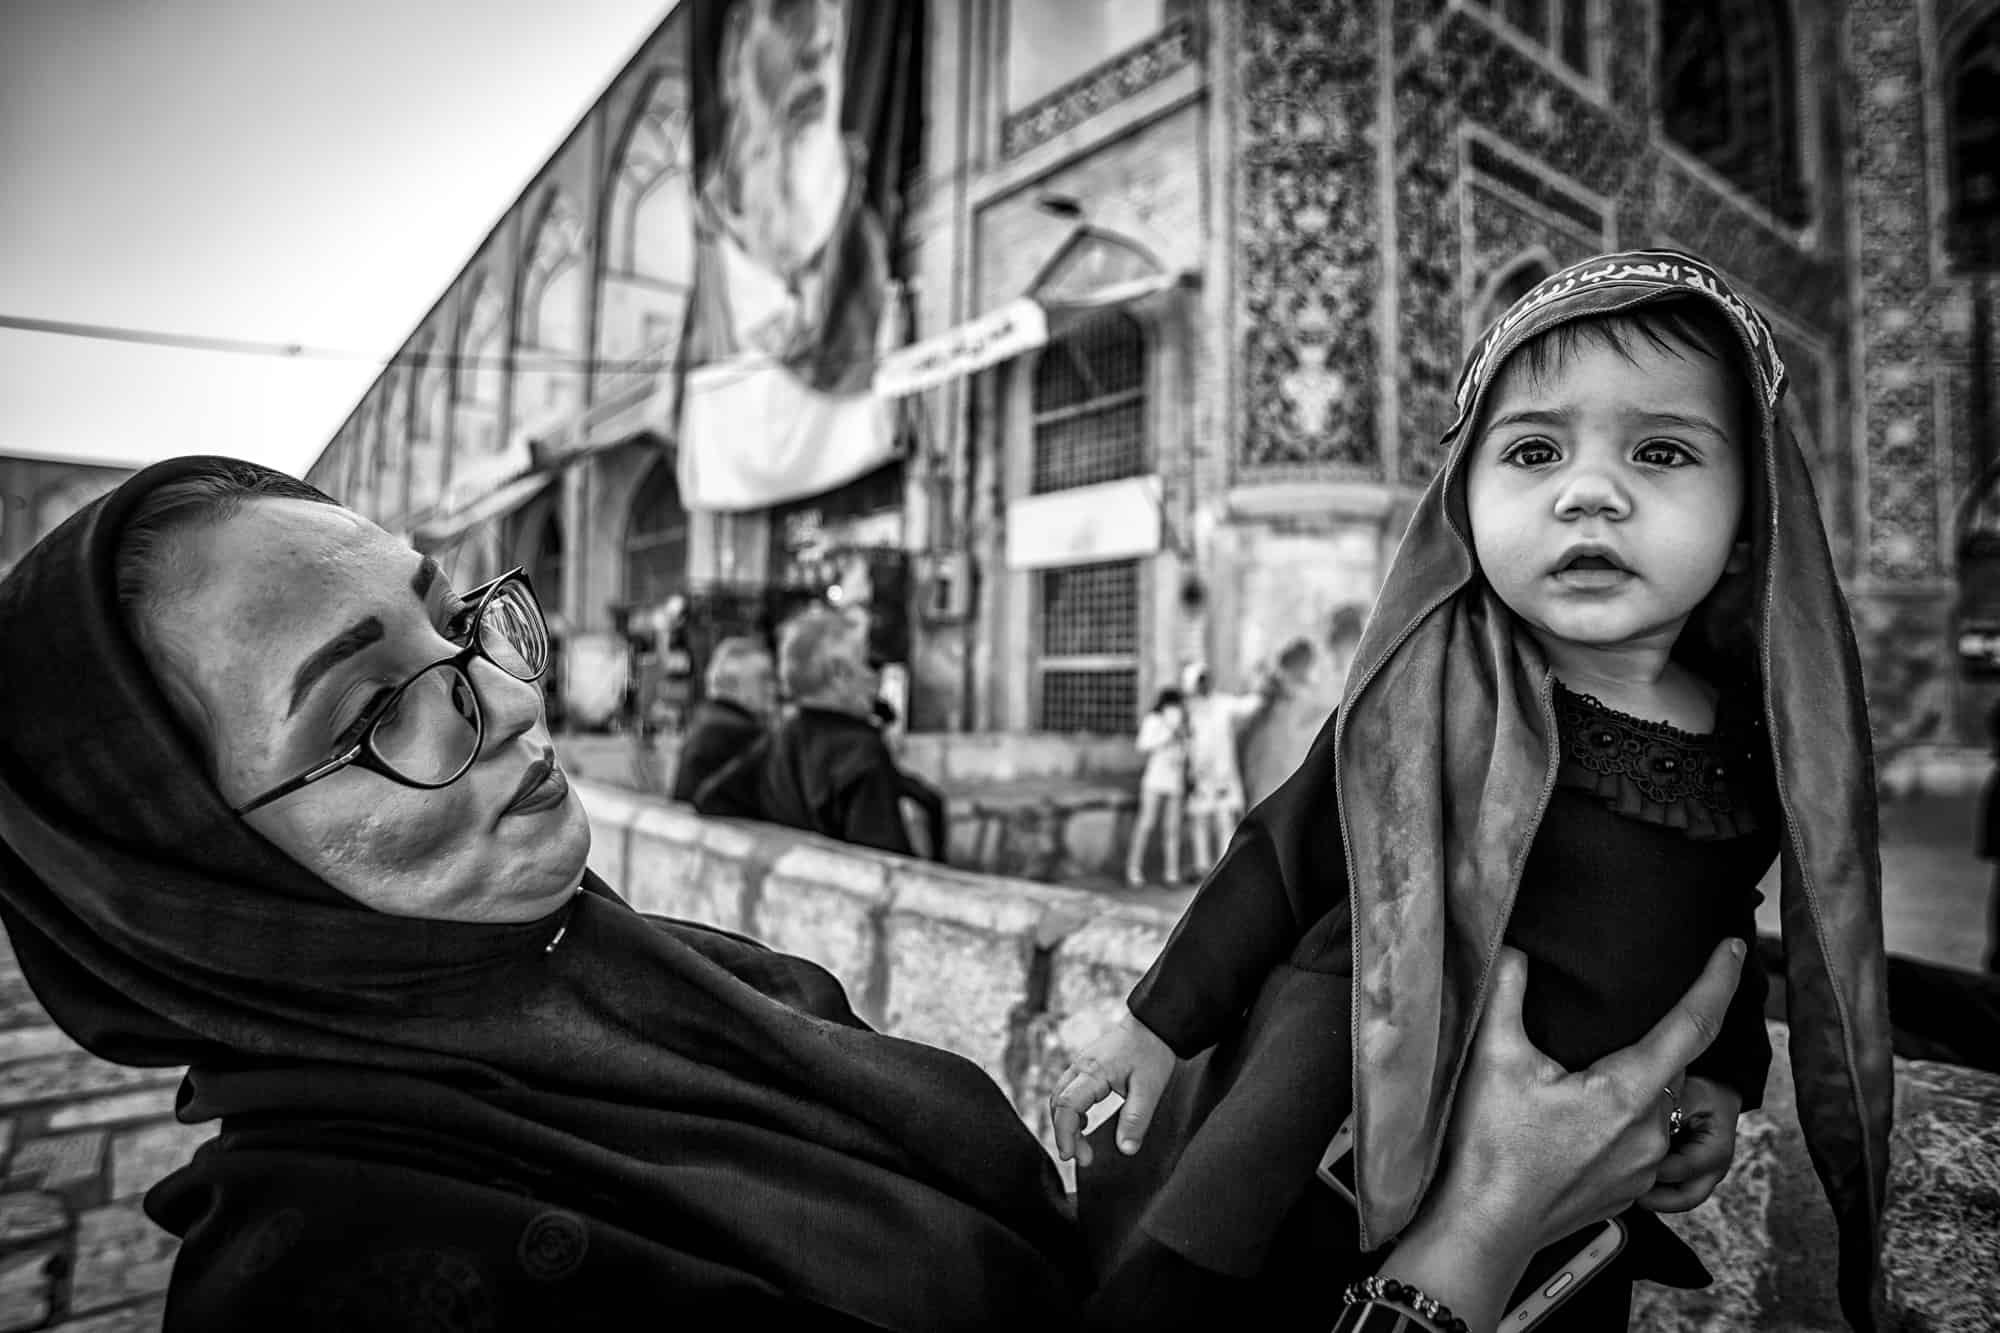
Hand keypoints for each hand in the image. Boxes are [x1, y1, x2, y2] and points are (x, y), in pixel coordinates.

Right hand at [1048, 1008, 1175, 1166]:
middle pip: (1057, 1104)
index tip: (1072, 1156)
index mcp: (1093, 1072)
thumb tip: (1125, 1149)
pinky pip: (1068, 1091)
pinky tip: (1085, 1123)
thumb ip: (1136, 1120)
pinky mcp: (1086, 1067)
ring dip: (1066, 1123)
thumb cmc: (1152, 1051)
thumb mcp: (1150, 1089)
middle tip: (1083, 1157)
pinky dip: (1070, 1111)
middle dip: (1064, 1134)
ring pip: (1059, 1098)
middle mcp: (1080, 1067)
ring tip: (1082, 1146)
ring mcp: (1081, 1065)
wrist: (1154, 1023)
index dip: (1065, 1134)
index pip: (1066, 1106)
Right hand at [1419, 938, 1746, 1257]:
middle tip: (1616, 1017)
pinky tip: (1579, 1115)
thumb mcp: (1493, 1059)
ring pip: (1655, 1100)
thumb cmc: (1490, 1151)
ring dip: (1633, 1077)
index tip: (1735, 949)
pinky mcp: (1630, 1187)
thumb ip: (1508, 992)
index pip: (1693, 1025)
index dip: (1719, 981)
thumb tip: (1516, 949)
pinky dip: (1623, 1114)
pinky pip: (1643, 1135)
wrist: (1484, 1229)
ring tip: (1583, 1072)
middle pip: (1670, 1062)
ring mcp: (1644, 1166)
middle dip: (1655, 1033)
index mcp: (1626, 1093)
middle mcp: (1650, 1132)